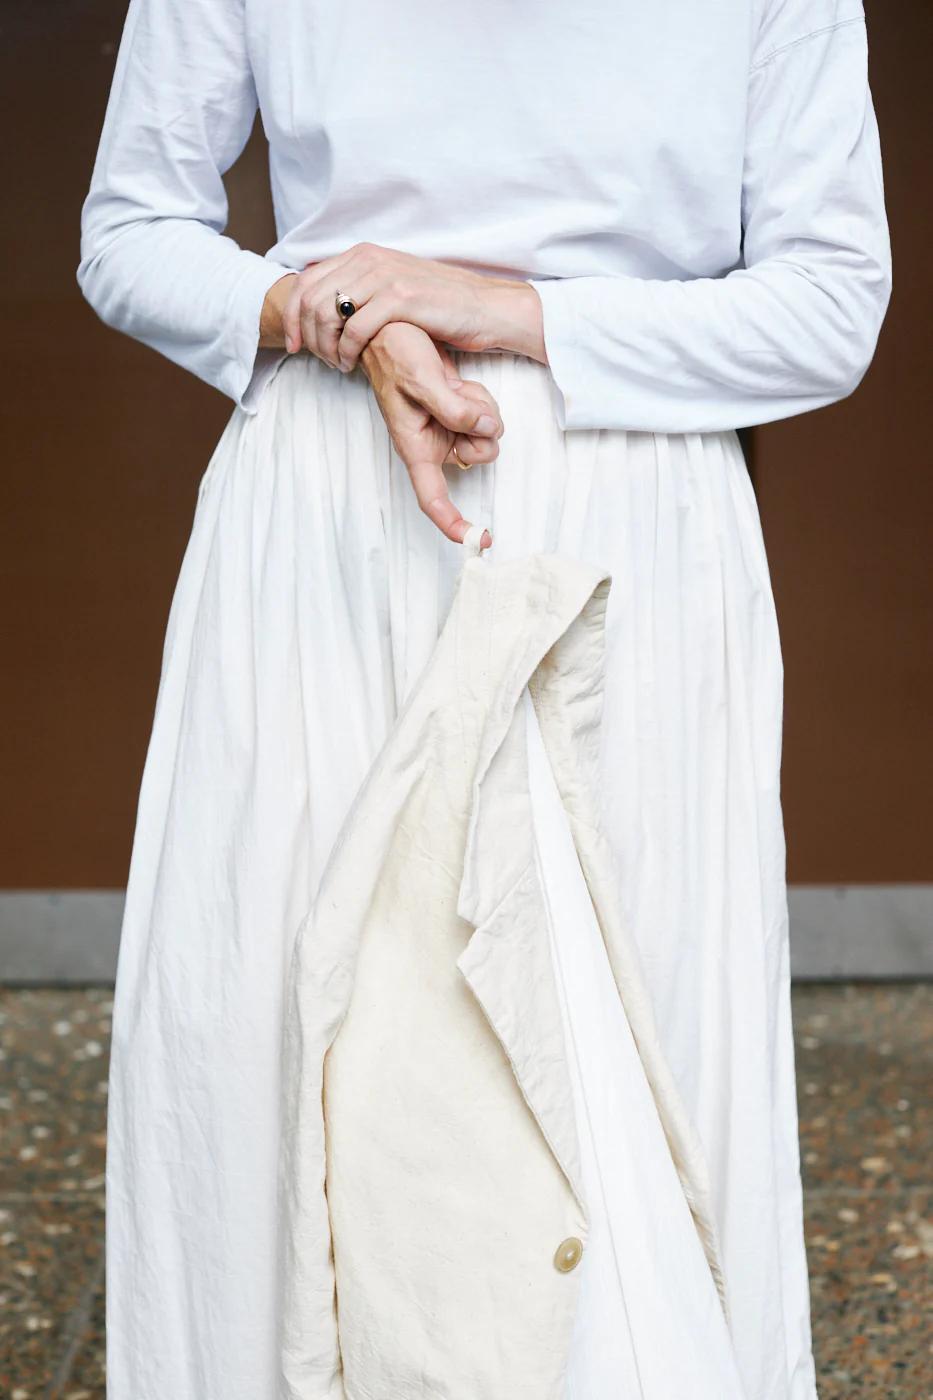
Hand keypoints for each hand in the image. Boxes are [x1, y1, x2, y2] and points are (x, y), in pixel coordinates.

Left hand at [277, 244, 545, 372]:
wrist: (486, 309)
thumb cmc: (441, 306)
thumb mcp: (395, 287)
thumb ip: (362, 289)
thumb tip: (327, 307)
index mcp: (364, 254)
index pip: (306, 280)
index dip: (292, 314)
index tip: (294, 343)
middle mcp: (370, 259)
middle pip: (310, 297)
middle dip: (305, 334)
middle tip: (318, 360)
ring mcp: (385, 276)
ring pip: (328, 313)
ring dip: (325, 346)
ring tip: (337, 364)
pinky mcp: (401, 299)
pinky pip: (354, 328)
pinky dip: (346, 351)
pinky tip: (352, 364)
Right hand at [361, 322, 500, 548]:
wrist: (393, 326)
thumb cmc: (393, 352)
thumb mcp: (420, 378)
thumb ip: (454, 408)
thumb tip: (486, 430)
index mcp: (415, 447)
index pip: (433, 498)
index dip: (454, 524)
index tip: (479, 541)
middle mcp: (434, 443)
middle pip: (478, 456)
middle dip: (480, 430)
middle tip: (462, 398)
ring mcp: (448, 427)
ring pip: (488, 434)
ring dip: (482, 408)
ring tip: (455, 385)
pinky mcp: (459, 411)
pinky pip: (486, 414)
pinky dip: (480, 397)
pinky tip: (459, 381)